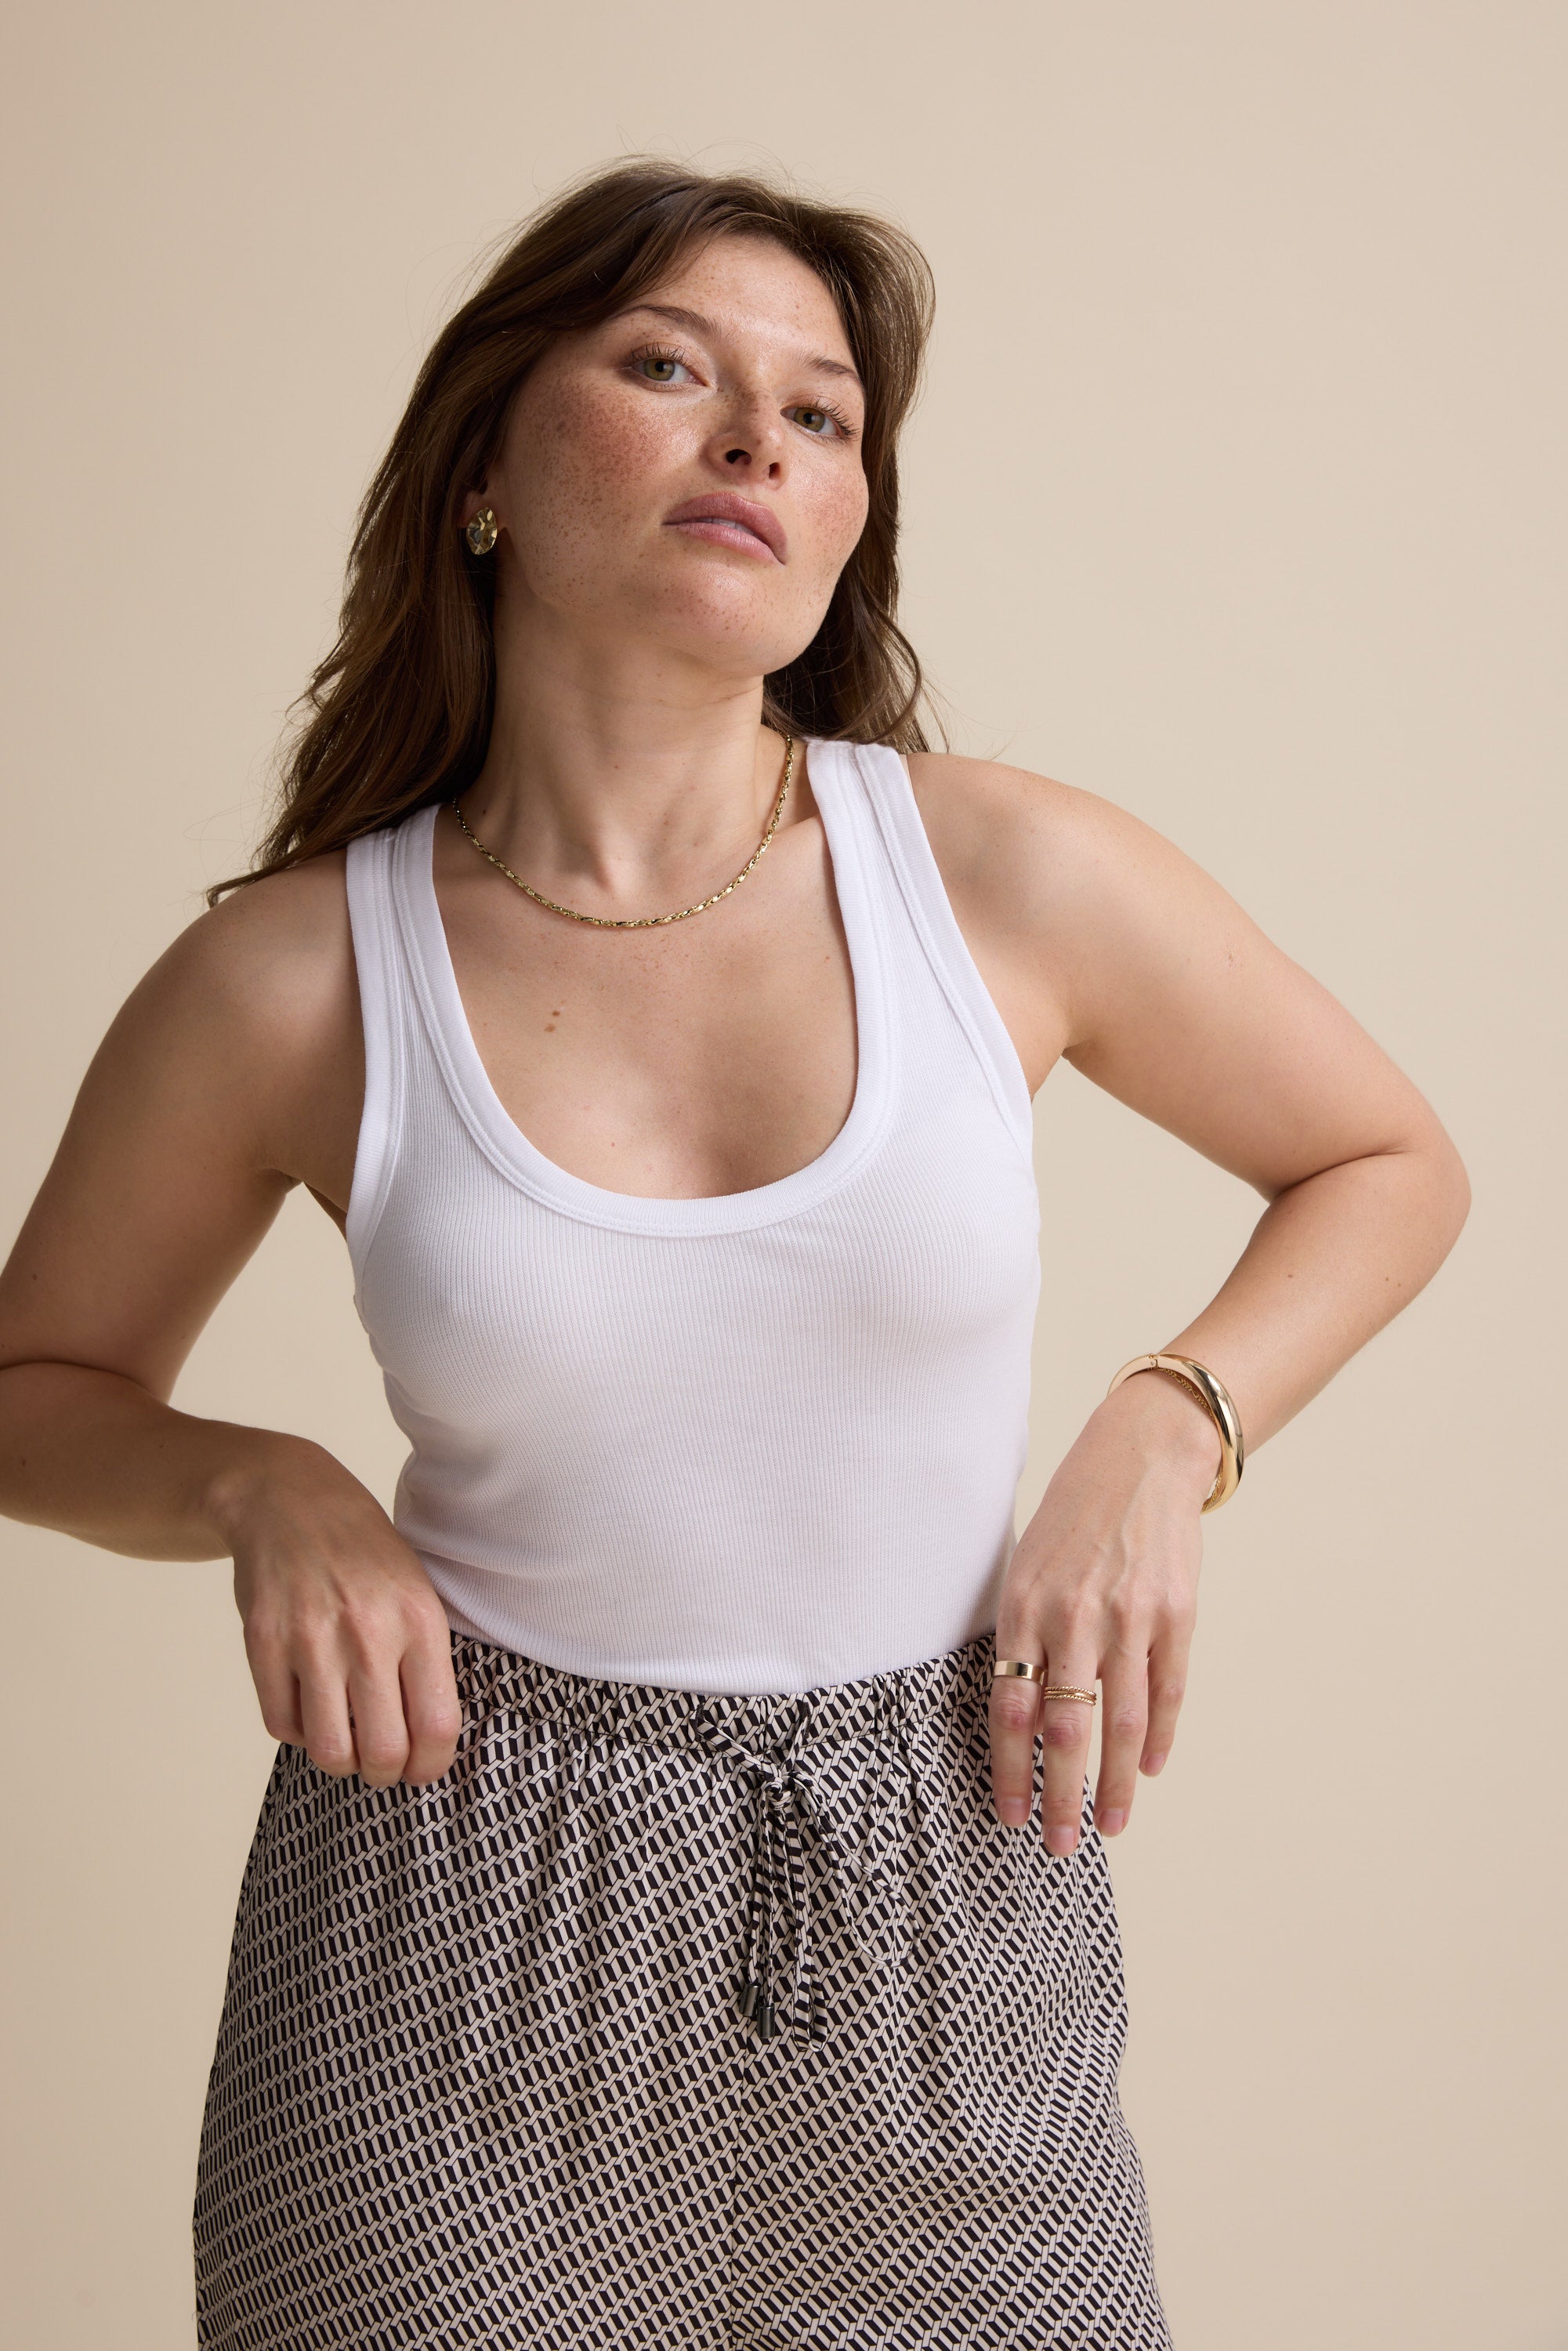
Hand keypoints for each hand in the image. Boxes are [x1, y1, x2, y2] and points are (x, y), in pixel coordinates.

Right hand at [217, 1437, 462, 1787]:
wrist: (287, 1498)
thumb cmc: (362, 1551)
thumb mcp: (417, 1589)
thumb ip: (427, 1657)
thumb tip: (433, 1741)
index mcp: (419, 1618)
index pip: (437, 1725)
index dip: (430, 1766)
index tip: (422, 1769)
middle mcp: (369, 1631)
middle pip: (383, 1752)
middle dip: (384, 1774)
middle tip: (380, 1763)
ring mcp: (311, 1638)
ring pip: (329, 1750)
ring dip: (339, 1760)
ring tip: (344, 1740)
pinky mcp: (263, 1643)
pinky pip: (282, 1725)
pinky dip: (296, 1731)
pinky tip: (307, 1705)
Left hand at [989, 1372, 1217, 1851]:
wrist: (1141, 1455)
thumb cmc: (1071, 1518)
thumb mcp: (1026, 1567)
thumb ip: (1023, 1639)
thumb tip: (1024, 1724)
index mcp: (1024, 1604)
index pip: (1010, 1708)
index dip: (1010, 1770)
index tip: (1009, 1816)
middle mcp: (1074, 1615)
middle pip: (1066, 1728)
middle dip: (1060, 1796)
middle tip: (1058, 1846)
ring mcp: (1130, 1615)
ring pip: (1120, 1721)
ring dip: (1113, 1783)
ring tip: (1108, 1827)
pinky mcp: (1176, 1613)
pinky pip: (1167, 1691)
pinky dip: (1158, 1737)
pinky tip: (1147, 1770)